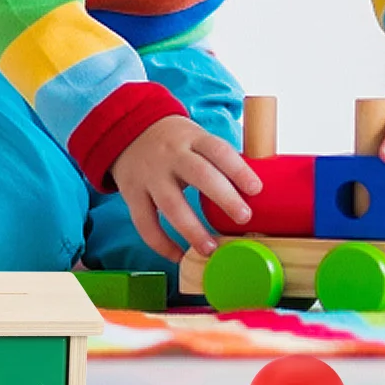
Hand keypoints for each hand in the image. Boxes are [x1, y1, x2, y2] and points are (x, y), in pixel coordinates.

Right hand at [110, 116, 263, 260]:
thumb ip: (217, 158)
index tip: (256, 189)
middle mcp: (171, 155)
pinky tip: (179, 256)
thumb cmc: (175, 140)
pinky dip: (161, 244)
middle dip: (224, 197)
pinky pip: (145, 223)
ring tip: (211, 249)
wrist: (128, 129)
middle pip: (199, 175)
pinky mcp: (132, 193)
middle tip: (243, 218)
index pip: (218, 150)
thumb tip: (253, 190)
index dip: (238, 169)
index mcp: (192, 138)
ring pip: (171, 204)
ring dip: (192, 230)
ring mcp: (150, 175)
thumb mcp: (196, 136)